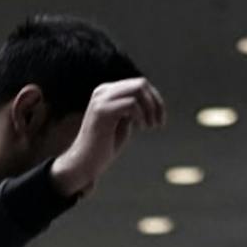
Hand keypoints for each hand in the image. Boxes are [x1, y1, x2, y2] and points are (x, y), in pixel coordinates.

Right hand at [50, 76, 166, 197]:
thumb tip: (151, 99)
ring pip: (138, 90)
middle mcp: (103, 91)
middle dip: (156, 103)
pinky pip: (131, 104)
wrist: (86, 162)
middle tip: (158, 123)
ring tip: (150, 126)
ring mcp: (101, 100)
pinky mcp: (102, 111)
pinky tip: (141, 128)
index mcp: (108, 92)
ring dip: (151, 109)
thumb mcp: (123, 121)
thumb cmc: (105, 146)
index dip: (156, 100)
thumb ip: (133, 108)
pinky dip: (141, 116)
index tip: (160, 119)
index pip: (139, 84)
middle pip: (141, 84)